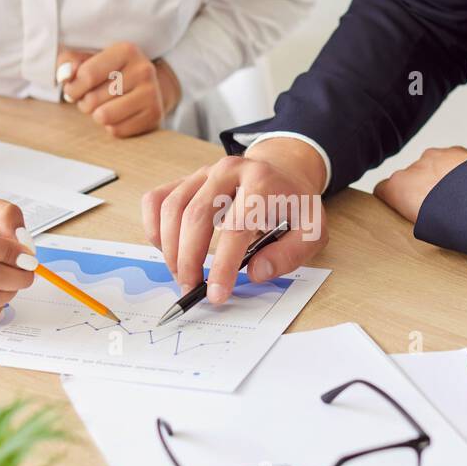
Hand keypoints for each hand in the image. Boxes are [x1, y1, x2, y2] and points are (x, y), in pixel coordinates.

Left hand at [57, 42, 180, 137]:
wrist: (146, 87)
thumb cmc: (109, 73)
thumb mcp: (88, 59)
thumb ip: (69, 62)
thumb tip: (65, 76)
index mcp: (126, 50)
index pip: (87, 75)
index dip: (73, 88)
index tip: (74, 89)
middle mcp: (143, 70)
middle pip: (93, 99)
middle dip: (85, 103)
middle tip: (92, 98)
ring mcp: (152, 94)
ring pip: (104, 117)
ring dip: (96, 115)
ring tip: (102, 107)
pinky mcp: (155, 115)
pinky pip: (117, 130)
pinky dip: (111, 126)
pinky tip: (118, 116)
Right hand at [141, 137, 328, 303]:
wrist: (283, 172)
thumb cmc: (293, 206)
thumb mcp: (311, 231)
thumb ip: (289, 254)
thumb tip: (255, 272)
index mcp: (262, 183)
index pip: (235, 228)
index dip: (223, 266)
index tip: (216, 294)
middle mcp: (228, 170)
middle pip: (196, 216)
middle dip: (189, 260)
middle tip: (191, 289)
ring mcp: (203, 172)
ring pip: (172, 209)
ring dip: (170, 249)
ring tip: (182, 275)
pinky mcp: (186, 179)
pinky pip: (156, 200)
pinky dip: (154, 228)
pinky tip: (166, 250)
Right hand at [373, 146, 466, 223]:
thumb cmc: (452, 219)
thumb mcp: (422, 227)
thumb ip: (413, 214)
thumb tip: (418, 217)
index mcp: (397, 186)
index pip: (382, 190)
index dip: (394, 200)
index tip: (406, 210)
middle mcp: (412, 167)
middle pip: (411, 177)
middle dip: (423, 189)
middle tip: (440, 208)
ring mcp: (434, 156)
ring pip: (432, 167)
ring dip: (441, 179)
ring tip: (459, 198)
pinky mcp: (456, 150)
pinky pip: (452, 160)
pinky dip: (458, 170)